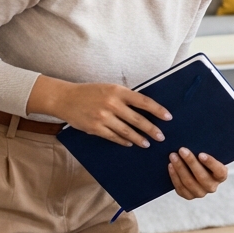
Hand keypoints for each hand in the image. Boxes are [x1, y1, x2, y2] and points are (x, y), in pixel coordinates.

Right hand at [28, 76, 168, 147]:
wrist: (65, 98)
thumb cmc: (90, 92)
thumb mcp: (110, 88)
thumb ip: (125, 97)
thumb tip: (145, 109)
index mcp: (118, 91)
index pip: (143, 101)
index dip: (157, 110)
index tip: (168, 117)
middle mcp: (112, 104)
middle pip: (138, 119)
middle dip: (152, 129)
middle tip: (161, 136)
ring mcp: (103, 117)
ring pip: (127, 131)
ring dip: (139, 138)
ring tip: (147, 143)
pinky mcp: (95, 128)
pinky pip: (114, 137)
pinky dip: (124, 141)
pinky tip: (130, 144)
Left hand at [168, 147, 228, 198]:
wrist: (194, 170)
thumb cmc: (202, 159)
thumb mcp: (208, 155)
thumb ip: (205, 151)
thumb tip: (197, 138)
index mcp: (221, 176)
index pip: (219, 171)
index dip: (210, 163)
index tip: (201, 154)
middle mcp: (212, 187)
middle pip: (201, 177)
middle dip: (190, 162)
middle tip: (182, 150)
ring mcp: (200, 193)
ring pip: (189, 182)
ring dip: (180, 168)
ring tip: (173, 156)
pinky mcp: (188, 196)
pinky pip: (180, 188)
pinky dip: (174, 176)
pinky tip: (170, 166)